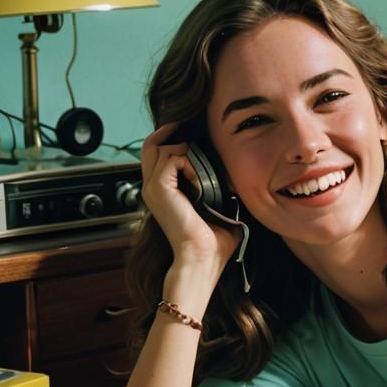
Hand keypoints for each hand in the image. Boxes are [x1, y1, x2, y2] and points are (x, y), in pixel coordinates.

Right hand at [140, 123, 239, 267]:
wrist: (202, 258)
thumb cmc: (212, 241)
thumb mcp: (217, 206)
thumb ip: (219, 187)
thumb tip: (235, 173)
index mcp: (163, 192)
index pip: (157, 154)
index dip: (171, 139)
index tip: (193, 135)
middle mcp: (153, 187)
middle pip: (151, 145)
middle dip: (170, 132)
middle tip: (189, 128)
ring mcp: (153, 187)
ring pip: (159, 147)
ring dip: (185, 150)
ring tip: (201, 169)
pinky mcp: (159, 189)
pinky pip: (172, 159)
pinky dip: (189, 161)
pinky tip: (200, 178)